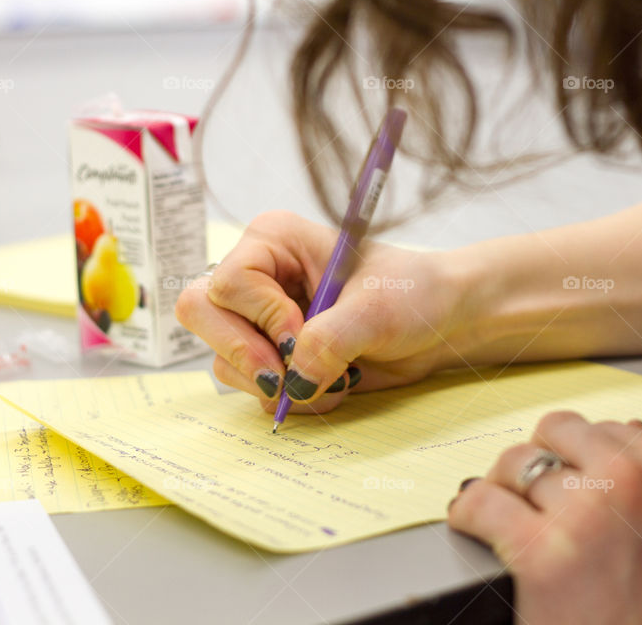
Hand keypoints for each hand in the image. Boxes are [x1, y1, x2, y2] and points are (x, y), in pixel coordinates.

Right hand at [175, 210, 464, 413]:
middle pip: (201, 315)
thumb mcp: (376, 310)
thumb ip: (331, 340)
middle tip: (284, 379)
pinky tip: (334, 385)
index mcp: (273, 241)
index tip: (302, 334)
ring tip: (333, 377)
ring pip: (224, 361)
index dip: (262, 317)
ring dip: (276, 383)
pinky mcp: (274, 358)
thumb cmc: (413, 295)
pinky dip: (291, 399)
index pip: (229, 283)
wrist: (441, 325)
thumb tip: (293, 381)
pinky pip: (253, 389)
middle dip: (244, 354)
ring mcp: (261, 321)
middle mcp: (257, 278)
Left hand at [448, 412, 641, 623]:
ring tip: (511, 513)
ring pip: (520, 461)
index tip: (587, 483)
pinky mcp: (543, 549)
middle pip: (565, 433)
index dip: (597, 459)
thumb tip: (640, 451)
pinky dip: (469, 513)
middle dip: (552, 465)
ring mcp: (593, 509)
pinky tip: (472, 523)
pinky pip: (482, 501)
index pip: (623, 428)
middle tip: (546, 501)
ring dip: (510, 487)